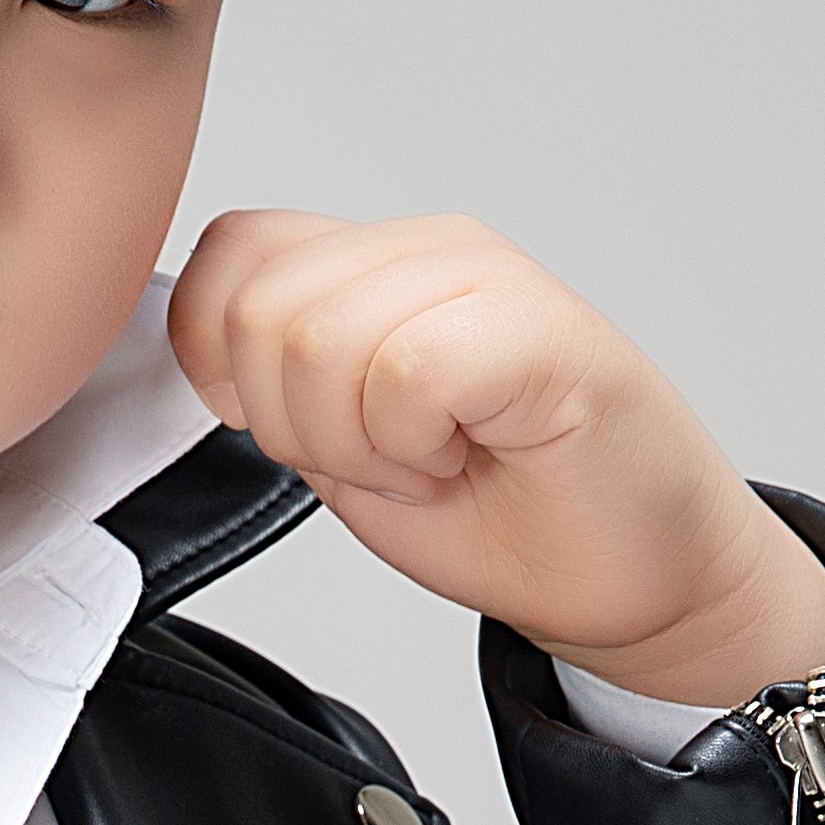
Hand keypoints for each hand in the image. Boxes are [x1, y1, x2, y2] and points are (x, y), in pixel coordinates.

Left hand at [166, 208, 824, 709]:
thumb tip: (194, 356)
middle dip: (294, 423)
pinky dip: (414, 444)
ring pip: (321, 338)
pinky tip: (462, 457)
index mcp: (374, 264)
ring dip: (360, 441)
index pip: (230, 257)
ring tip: (430, 458)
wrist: (630, 576)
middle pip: (259, 308)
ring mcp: (487, 277)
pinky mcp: (541, 328)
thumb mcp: (342, 446)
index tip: (297, 434)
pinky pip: (407, 371)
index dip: (222, 364)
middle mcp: (428, 248)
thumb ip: (274, 384)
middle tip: (384, 460)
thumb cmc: (504, 513)